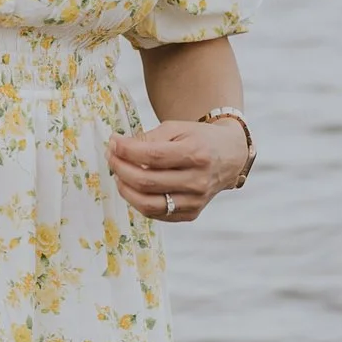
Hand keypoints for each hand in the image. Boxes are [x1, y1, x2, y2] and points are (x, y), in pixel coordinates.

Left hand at [108, 118, 245, 225]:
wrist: (229, 156)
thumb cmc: (200, 139)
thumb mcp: (177, 128)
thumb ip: (149, 138)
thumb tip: (119, 147)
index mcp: (196, 154)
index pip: (152, 156)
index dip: (126, 151)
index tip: (113, 143)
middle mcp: (198, 181)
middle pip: (147, 182)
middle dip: (121, 169)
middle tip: (111, 158)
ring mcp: (195, 201)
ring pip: (149, 204)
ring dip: (126, 190)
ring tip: (118, 175)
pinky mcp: (192, 214)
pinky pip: (158, 214)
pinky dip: (139, 202)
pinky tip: (133, 188)